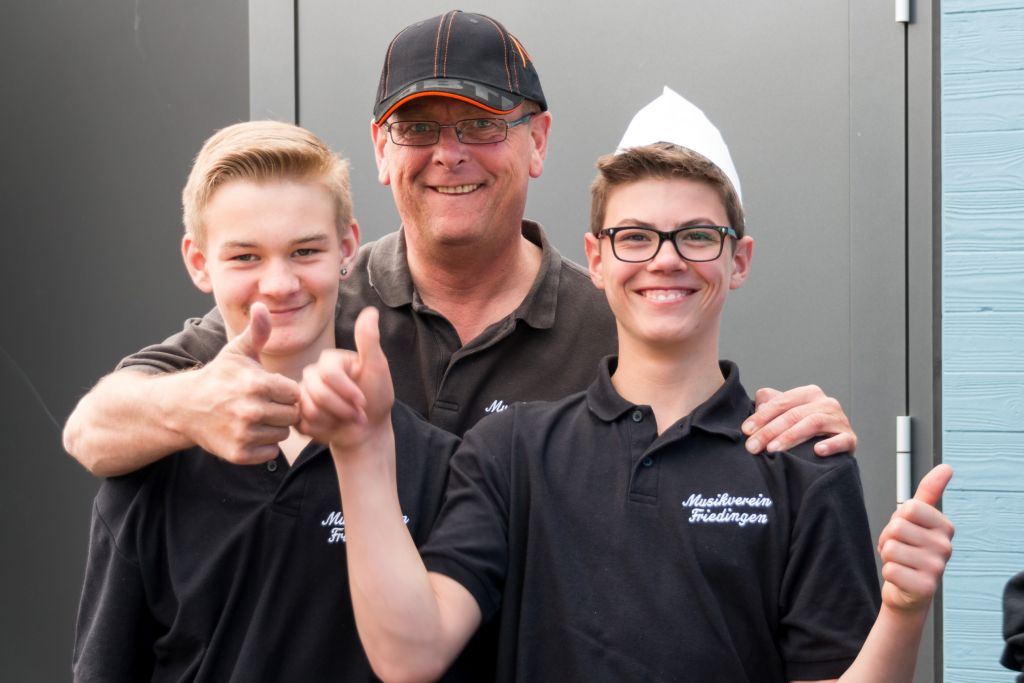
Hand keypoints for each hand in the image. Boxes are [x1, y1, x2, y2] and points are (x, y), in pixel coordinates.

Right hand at [182, 302, 299, 462]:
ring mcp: (244, 434)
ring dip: (273, 427)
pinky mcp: (239, 453)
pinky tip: (250, 432)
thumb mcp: (237, 352)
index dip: (286, 391)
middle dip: (282, 409)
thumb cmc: (218, 377)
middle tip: (265, 404)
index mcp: (257, 384)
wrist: (184, 407)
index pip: (295, 393)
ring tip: (257, 416)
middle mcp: (251, 410)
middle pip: (291, 415)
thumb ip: (257, 331)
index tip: (272, 388)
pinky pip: (270, 452)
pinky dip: (263, 446)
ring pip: (282, 434)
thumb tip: (263, 306)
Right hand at [298, 307, 394, 451]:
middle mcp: (312, 374)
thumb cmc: (376, 397)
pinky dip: (322, 429)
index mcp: (329, 360)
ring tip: (346, 419)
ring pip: (309, 409)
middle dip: (343, 409)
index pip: (329, 373)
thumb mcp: (377, 368)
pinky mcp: (297, 413)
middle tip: (357, 414)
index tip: (363, 401)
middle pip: (318, 393)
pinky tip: (332, 426)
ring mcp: (302, 393)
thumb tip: (370, 311)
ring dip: (334, 420)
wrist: (368, 430)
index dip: (348, 392)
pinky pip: (302, 423)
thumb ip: (369, 341)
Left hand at [742, 385, 855, 455]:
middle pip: (794, 414)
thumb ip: (770, 404)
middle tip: (753, 446)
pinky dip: (830, 444)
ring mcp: (840, 420)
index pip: (782, 402)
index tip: (746, 430)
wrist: (832, 448)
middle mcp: (826, 403)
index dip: (762, 416)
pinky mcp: (850, 438)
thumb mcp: (786, 414)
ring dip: (791, 436)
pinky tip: (817, 451)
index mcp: (809, 394)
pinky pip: (842, 440)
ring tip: (774, 449)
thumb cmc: (804, 429)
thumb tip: (759, 401)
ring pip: (813, 423)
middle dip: (770, 431)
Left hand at [878, 464, 954, 612]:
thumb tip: (947, 467)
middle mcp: (946, 546)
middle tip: (900, 550)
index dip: (897, 519)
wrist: (908, 591)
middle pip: (897, 527)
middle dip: (890, 538)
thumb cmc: (910, 549)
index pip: (909, 507)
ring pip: (891, 548)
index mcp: (945, 526)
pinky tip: (901, 578)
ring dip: (888, 556)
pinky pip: (890, 569)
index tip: (906, 531)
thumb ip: (929, 491)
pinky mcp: (926, 587)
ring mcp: (938, 568)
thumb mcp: (917, 519)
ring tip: (900, 563)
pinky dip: (889, 573)